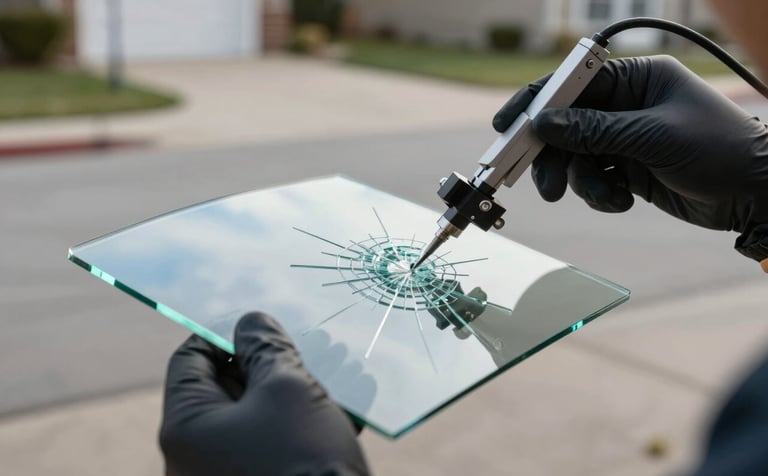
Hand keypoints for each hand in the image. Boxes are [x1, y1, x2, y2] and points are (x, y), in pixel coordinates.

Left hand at [159, 312, 369, 475]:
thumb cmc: (301, 459)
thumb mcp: (287, 388)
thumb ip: (267, 347)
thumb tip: (253, 322)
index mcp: (186, 426)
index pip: (191, 360)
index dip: (224, 332)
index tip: (259, 322)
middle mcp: (197, 454)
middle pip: (227, 386)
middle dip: (269, 360)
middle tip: (304, 341)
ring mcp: (228, 472)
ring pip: (258, 414)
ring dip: (295, 389)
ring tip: (334, 367)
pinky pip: (275, 442)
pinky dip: (303, 421)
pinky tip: (345, 404)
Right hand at [493, 55, 767, 261]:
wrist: (755, 194)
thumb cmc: (717, 151)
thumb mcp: (653, 137)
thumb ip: (594, 131)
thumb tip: (543, 123)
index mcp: (636, 79)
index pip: (572, 83)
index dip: (536, 101)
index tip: (507, 125)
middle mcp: (625, 105)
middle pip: (565, 126)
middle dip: (554, 157)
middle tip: (546, 187)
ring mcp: (624, 138)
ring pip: (575, 158)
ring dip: (582, 183)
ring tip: (607, 197)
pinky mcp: (627, 169)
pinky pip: (592, 180)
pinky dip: (601, 194)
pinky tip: (623, 201)